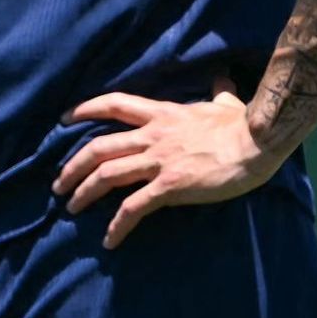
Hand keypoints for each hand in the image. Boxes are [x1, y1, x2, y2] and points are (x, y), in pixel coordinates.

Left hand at [54, 88, 274, 244]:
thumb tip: (223, 77)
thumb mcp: (226, 103)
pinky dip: (117, 225)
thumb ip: (218, 91)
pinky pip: (134, 207)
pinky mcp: (170, 186)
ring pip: (107, 176)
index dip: (85, 110)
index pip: (114, 105)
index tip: (65, 120)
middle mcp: (153, 136)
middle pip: (99, 148)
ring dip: (84, 193)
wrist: (257, 143)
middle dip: (72, 167)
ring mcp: (159, 161)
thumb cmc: (244, 124)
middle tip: (59, 184)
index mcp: (162, 114)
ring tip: (71, 208)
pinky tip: (109, 240)